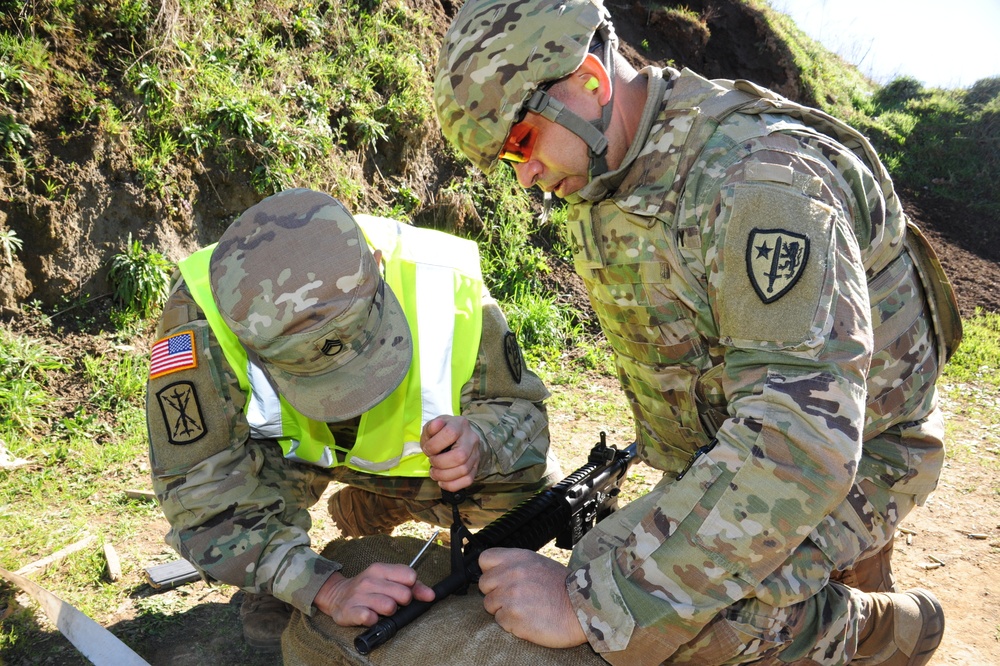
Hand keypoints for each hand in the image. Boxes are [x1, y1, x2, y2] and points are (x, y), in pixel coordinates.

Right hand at [312, 564, 434, 625]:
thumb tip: (431, 595)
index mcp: (380, 569)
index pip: (410, 575)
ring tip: (382, 610)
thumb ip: (413, 586)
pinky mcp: (350, 611)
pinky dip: (374, 620)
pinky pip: (370, 618)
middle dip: (403, 602)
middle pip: (403, 594)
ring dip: (389, 612)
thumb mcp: (389, 580)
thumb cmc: (370, 588)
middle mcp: (369, 580)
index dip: (412, 587)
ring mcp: (359, 595)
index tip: (406, 591)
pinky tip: (371, 617)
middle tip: (394, 603)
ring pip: (389, 607)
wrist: (337, 595)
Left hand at [420, 415, 480, 491]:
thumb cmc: (442, 432)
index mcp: (460, 424)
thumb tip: (435, 425)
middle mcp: (471, 439)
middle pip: (460, 456)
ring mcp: (476, 454)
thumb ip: (430, 428)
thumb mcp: (433, 426)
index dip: (435, 445)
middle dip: (440, 463)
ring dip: (444, 475)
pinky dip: (452, 485)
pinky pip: (468, 480)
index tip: (427, 449)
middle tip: (432, 462)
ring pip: (464, 470)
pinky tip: (442, 481)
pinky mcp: (476, 467)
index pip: (450, 433)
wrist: (459, 437)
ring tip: (435, 472)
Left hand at [478, 548, 586, 647]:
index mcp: (518, 558)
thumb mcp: (539, 564)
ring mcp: (510, 595)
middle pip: (484, 584)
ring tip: (524, 609)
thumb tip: (498, 571)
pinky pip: (500, 621)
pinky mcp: (512, 617)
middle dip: (496, 592)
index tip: (498, 579)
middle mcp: (511, 574)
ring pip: (489, 604)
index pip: (485, 559)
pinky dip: (511, 623)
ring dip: (503, 609)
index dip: (490, 570)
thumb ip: (516, 565)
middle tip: (515, 598)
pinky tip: (528, 619)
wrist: (582, 608)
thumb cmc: (564, 588)